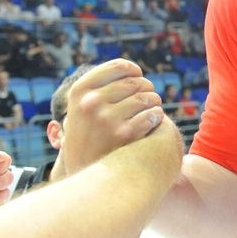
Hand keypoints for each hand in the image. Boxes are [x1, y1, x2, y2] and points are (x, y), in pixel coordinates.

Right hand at [59, 59, 165, 175]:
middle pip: (136, 82)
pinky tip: (154, 120)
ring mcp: (106, 118)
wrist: (83, 171)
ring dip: (154, 102)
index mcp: (80, 91)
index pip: (119, 66)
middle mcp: (91, 102)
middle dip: (146, 88)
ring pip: (147, 98)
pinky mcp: (124, 134)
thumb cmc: (87, 134)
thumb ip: (99, 87)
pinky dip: (157, 117)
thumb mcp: (81, 106)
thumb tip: (131, 68)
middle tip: (148, 96)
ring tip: (152, 108)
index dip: (134, 70)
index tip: (138, 76)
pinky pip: (152, 115)